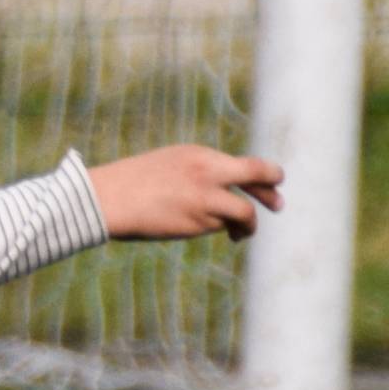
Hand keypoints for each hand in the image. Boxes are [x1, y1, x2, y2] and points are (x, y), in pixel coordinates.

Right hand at [90, 145, 282, 240]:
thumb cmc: (136, 182)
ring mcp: (205, 198)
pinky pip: (220, 227)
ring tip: (241, 234)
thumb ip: (204, 172)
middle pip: (259, 174)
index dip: (265, 175)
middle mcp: (208, 172)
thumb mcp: (173, 165)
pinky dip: (220, 230)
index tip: (274, 182)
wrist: (110, 198)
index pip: (247, 164)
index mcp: (201, 155)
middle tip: (279, 204)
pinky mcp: (198, 223)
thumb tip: (233, 188)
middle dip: (271, 192)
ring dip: (246, 225)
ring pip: (243, 212)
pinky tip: (208, 232)